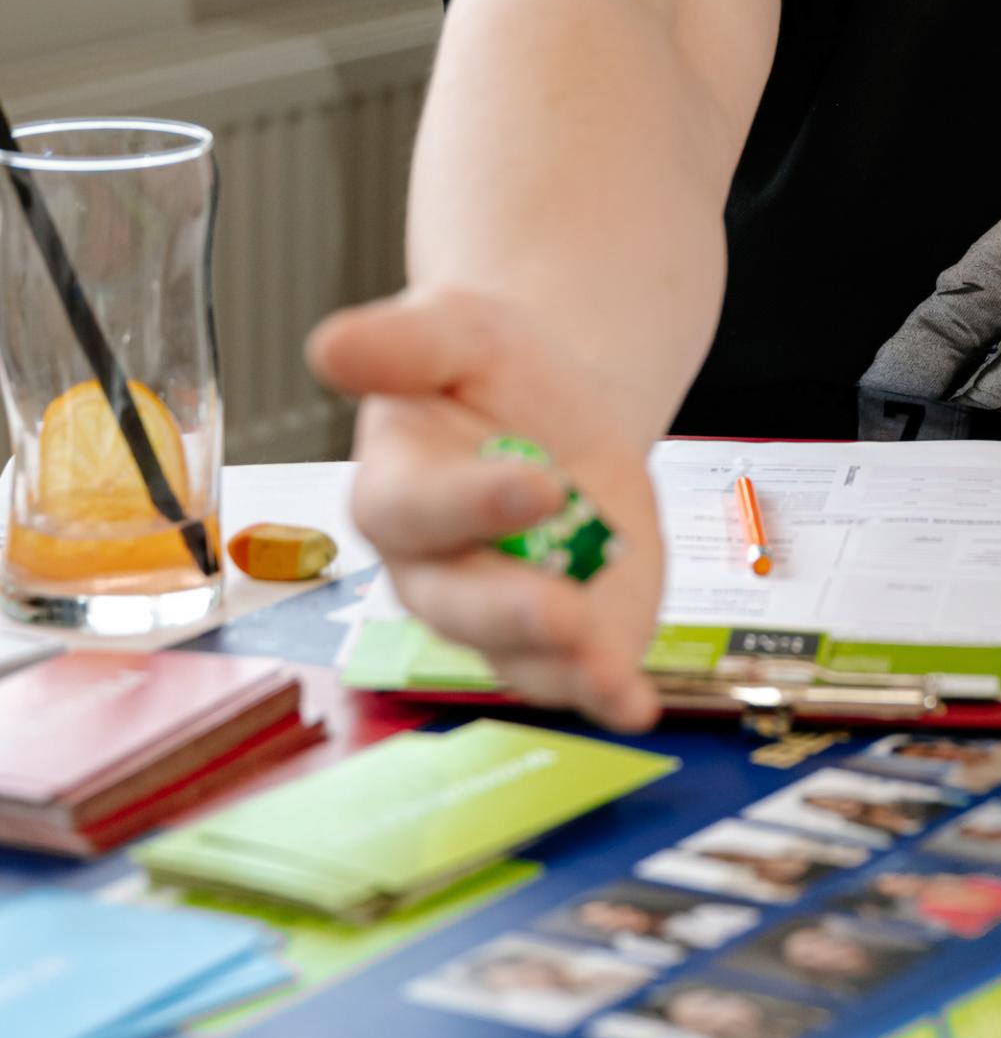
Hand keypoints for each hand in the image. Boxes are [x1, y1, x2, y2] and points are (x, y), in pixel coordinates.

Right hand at [306, 286, 663, 728]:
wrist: (558, 407)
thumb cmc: (488, 372)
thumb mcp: (456, 333)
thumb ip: (400, 345)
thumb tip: (331, 346)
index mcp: (394, 493)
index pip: (416, 508)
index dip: (470, 502)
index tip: (538, 485)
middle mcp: (437, 571)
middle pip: (458, 605)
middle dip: (511, 610)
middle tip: (563, 611)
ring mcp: (501, 614)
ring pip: (516, 655)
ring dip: (560, 666)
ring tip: (605, 671)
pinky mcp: (566, 637)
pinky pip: (576, 677)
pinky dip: (605, 694)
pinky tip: (633, 704)